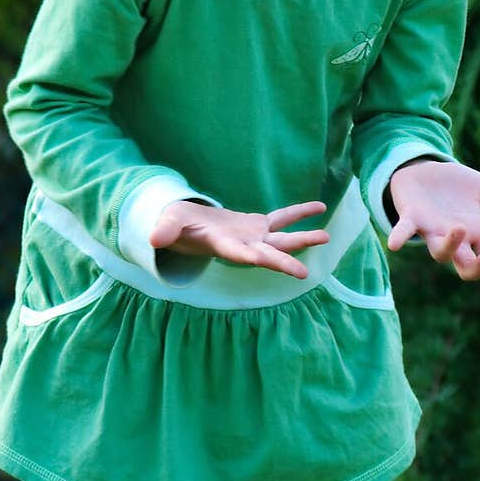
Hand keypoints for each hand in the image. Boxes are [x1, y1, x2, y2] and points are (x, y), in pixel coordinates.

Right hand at [149, 199, 329, 279]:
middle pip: (267, 255)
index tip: (268, 265)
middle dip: (284, 262)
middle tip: (303, 274)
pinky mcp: (258, 224)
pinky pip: (283, 217)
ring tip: (327, 236)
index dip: (257, 260)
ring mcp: (254, 236)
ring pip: (282, 238)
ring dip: (303, 238)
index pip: (242, 256)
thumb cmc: (177, 226)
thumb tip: (152, 239)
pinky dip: (300, 212)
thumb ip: (166, 231)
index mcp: (224, 247)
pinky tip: (320, 207)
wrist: (188, 224)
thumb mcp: (169, 225)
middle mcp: (244, 246)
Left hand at [387, 159, 479, 281]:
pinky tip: (394, 245)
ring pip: (440, 253)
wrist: (425, 169)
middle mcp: (456, 239)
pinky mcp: (412, 217)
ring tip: (460, 228)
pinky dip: (400, 237)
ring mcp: (432, 231)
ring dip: (449, 246)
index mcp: (477, 234)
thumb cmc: (457, 185)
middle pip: (468, 268)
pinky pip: (405, 232)